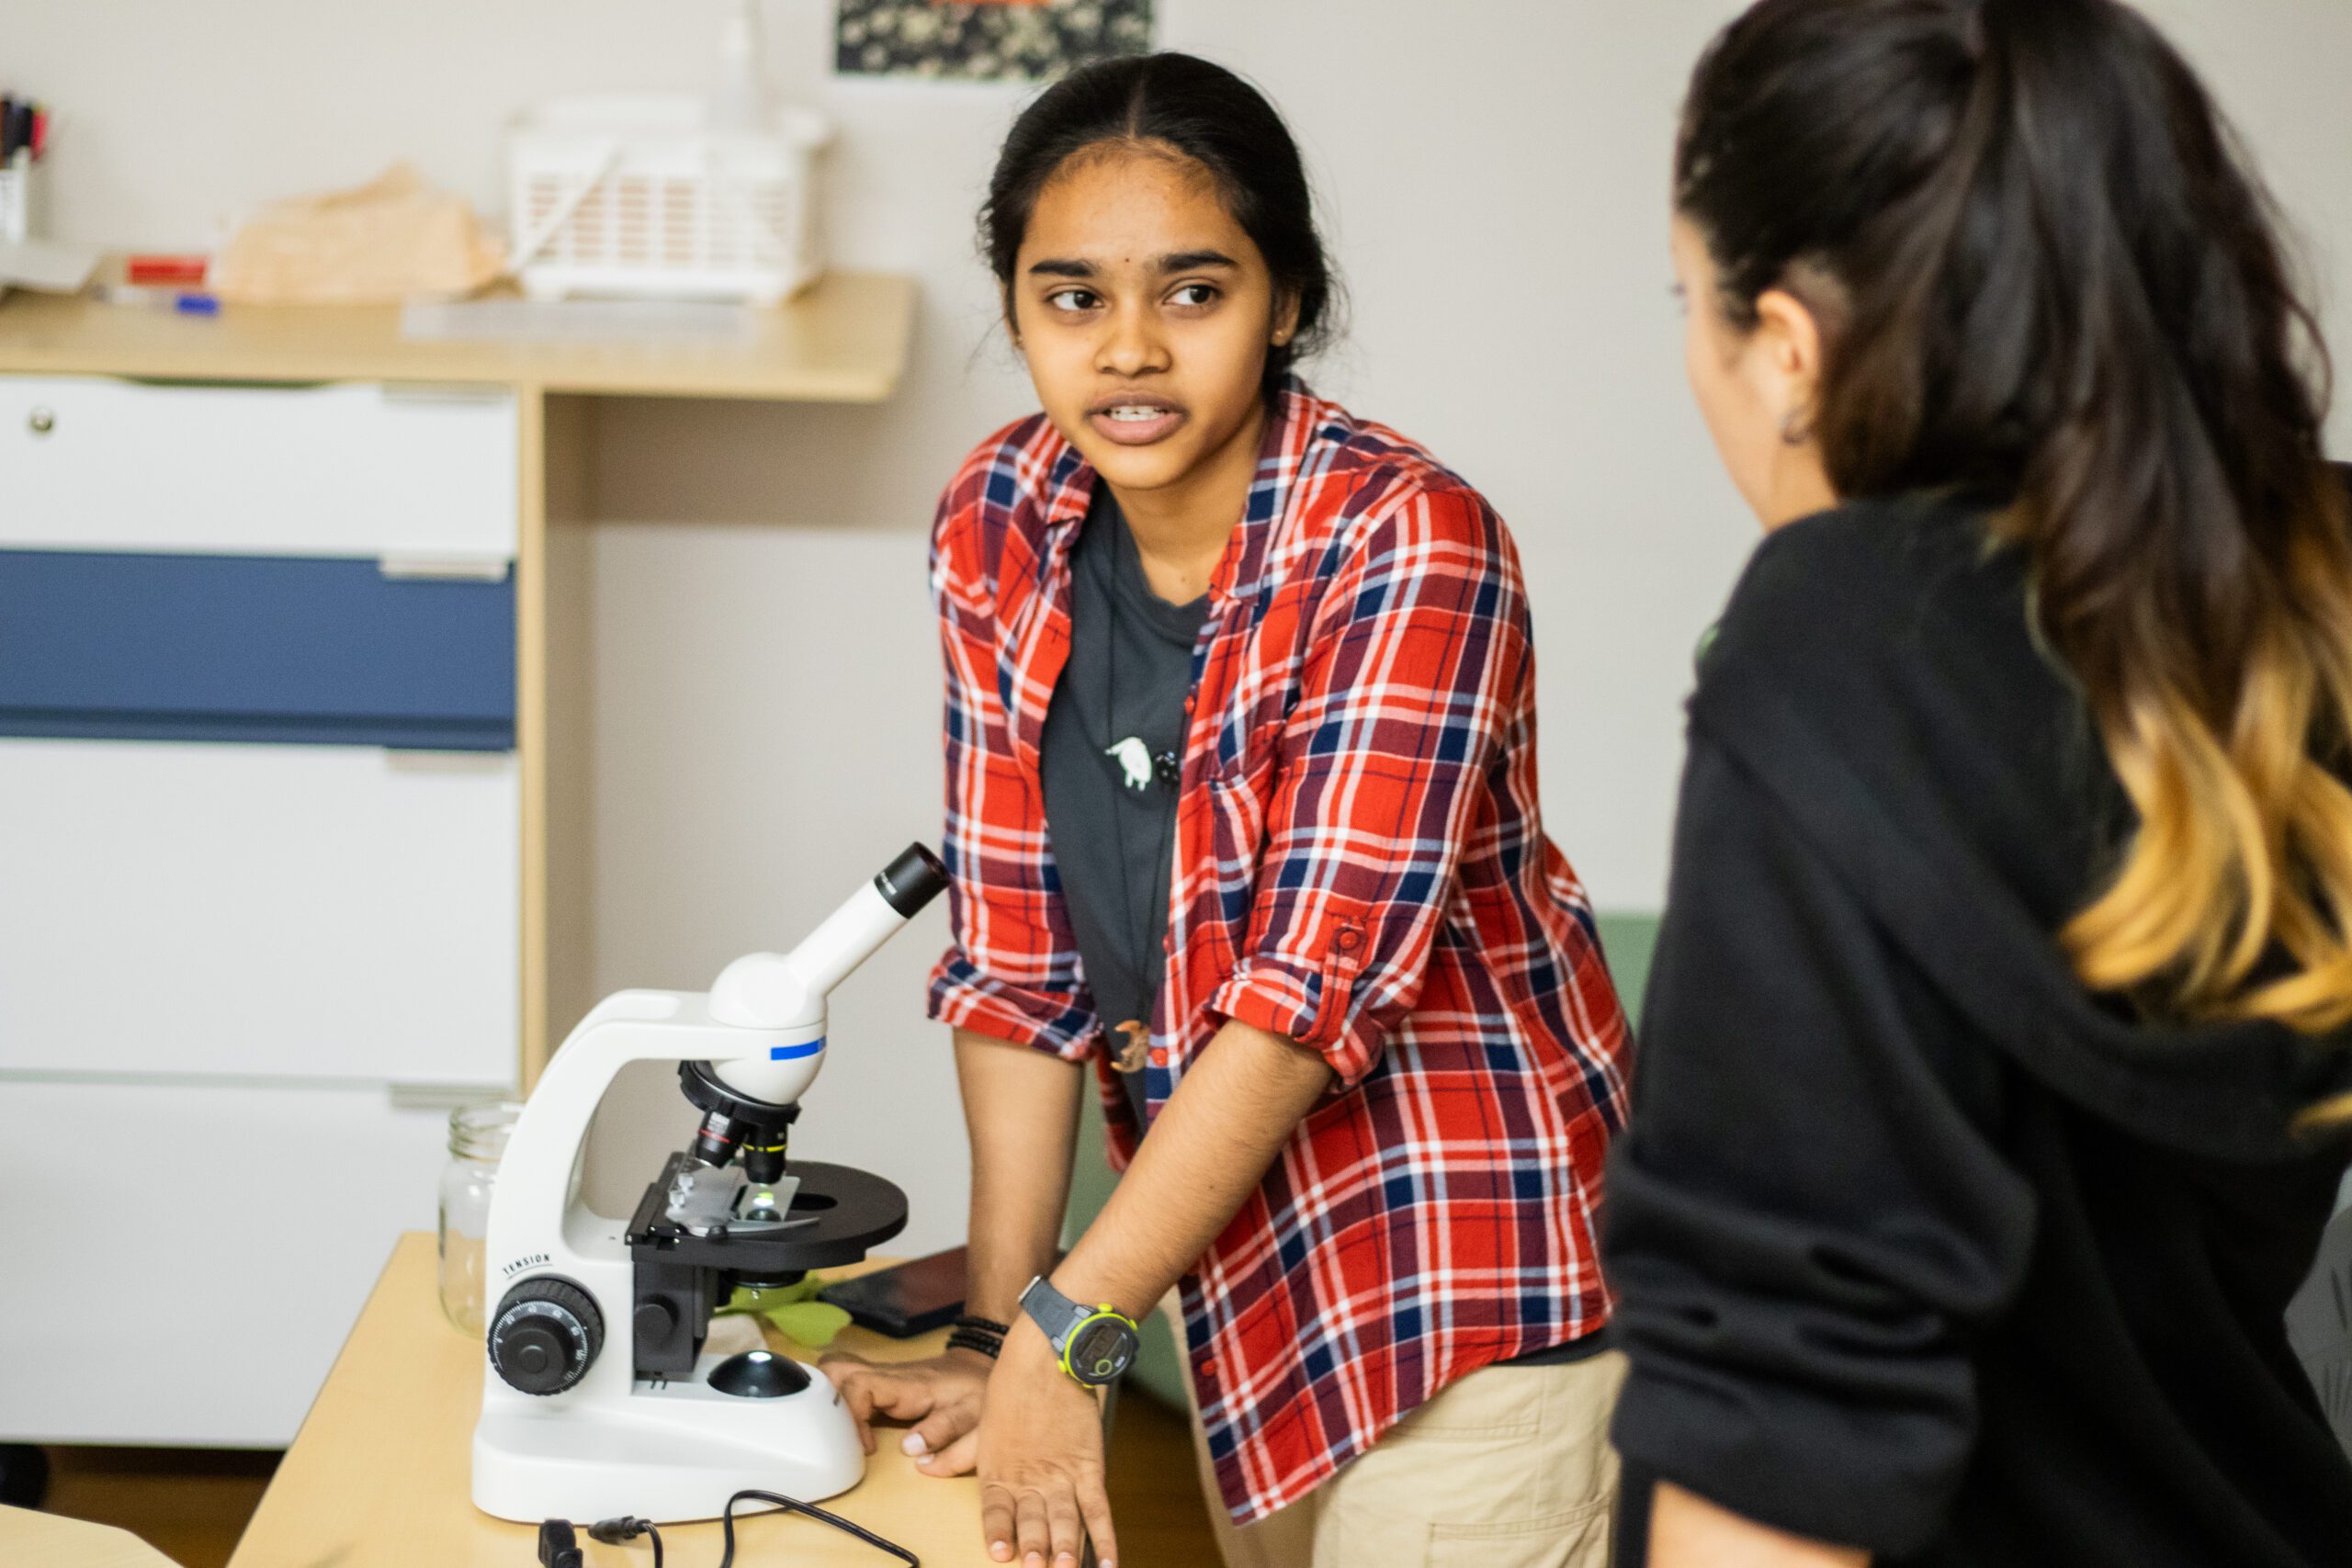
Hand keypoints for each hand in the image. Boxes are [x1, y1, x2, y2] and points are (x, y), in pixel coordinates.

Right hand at [817, 1348, 992, 1475]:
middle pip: (836, 1369)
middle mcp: (886, 1375)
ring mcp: (879, 1374)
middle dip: (825, 1401)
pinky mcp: (875, 1380)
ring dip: (824, 1394)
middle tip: (836, 1435)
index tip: (866, 1448)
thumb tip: (910, 1451)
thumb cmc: (975, 1392)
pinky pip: (843, 1378)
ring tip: (831, 1428)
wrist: (977, 1366)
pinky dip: (832, 1394)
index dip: (853, 1418)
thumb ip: (946, 1432)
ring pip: (835, 1368)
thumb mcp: (973, 1414)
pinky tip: (836, 1418)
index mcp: (906, 1384)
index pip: (861, 1386)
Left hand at [975, 1325, 1117, 1567]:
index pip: (996, 1511)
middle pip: (1033, 1520)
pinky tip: (1107, 1563)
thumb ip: (956, 1452)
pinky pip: (1099, 1507)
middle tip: (1035, 1567)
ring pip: (1065, 1518)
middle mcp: (1030, 1477)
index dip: (999, 1534)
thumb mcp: (979, 1421)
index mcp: (999, 1469)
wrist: (1048, 1354)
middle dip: (1034, 1549)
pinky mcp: (1089, 1465)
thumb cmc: (1011, 1385)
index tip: (1000, 1555)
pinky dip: (1105, 1537)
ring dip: (1066, 1546)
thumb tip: (921, 1465)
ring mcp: (1062, 1473)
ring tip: (1065, 1567)